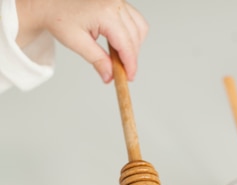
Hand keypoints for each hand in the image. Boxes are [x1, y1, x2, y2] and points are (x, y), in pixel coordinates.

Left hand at [16, 0, 147, 81]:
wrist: (49, 2)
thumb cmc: (59, 17)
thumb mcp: (77, 42)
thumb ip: (97, 60)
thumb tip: (110, 76)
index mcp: (106, 13)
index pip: (126, 44)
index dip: (130, 64)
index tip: (129, 78)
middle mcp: (115, 3)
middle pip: (135, 37)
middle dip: (131, 58)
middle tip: (121, 72)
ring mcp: (118, 0)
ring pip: (139, 28)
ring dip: (133, 46)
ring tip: (119, 58)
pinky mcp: (117, 1)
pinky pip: (135, 19)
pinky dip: (132, 34)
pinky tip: (120, 43)